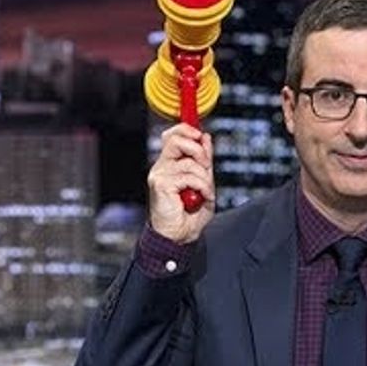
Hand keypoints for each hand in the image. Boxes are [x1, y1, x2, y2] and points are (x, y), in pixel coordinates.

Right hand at [147, 123, 214, 243]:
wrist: (178, 236)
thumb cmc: (189, 214)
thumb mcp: (204, 182)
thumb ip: (204, 161)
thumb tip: (206, 137)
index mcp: (170, 164)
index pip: (173, 135)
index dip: (187, 130)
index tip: (202, 136)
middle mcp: (162, 167)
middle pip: (176, 139)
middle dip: (198, 150)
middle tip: (206, 166)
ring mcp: (159, 175)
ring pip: (189, 162)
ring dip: (205, 178)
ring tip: (205, 192)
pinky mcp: (161, 184)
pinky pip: (189, 176)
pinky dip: (202, 186)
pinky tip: (201, 197)